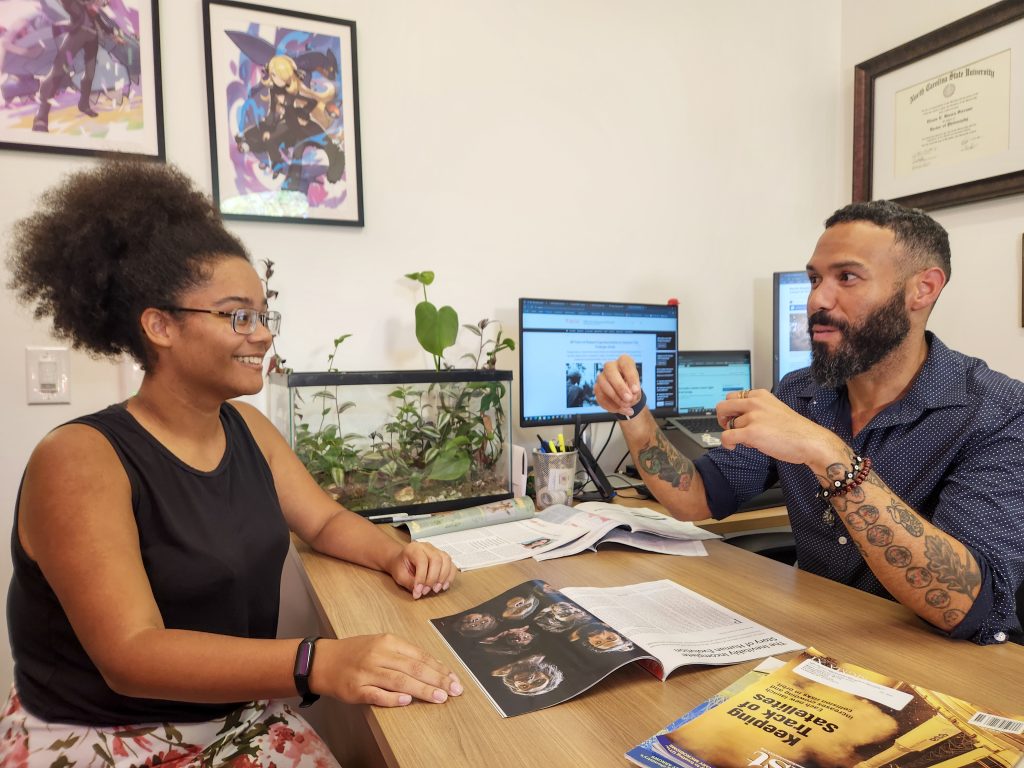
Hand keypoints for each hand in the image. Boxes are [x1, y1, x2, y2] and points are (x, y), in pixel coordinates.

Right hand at [315, 634, 462, 706]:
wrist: (322, 661)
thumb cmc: (355, 653)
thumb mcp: (380, 645)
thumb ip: (403, 654)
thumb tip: (433, 668)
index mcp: (387, 641)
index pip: (419, 655)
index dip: (439, 668)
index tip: (454, 678)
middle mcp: (378, 655)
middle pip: (414, 668)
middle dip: (437, 680)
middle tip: (455, 690)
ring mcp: (366, 672)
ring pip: (399, 681)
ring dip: (422, 690)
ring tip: (440, 697)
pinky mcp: (355, 689)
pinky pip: (377, 694)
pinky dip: (392, 698)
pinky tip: (407, 701)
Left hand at [387, 541, 454, 598]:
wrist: (402, 560)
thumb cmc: (400, 566)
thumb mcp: (400, 576)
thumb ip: (410, 583)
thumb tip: (420, 592)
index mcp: (414, 548)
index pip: (422, 561)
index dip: (421, 577)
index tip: (418, 591)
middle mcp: (426, 547)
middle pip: (436, 560)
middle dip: (433, 578)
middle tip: (426, 591)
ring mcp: (436, 550)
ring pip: (446, 560)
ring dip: (443, 577)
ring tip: (436, 589)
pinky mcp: (443, 557)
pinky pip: (451, 565)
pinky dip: (450, 576)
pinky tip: (444, 586)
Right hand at [595, 355, 643, 417]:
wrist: (626, 396)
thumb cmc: (632, 388)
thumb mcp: (637, 389)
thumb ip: (634, 392)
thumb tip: (629, 397)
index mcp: (623, 361)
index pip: (626, 365)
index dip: (631, 377)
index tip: (636, 390)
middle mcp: (610, 366)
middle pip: (610, 371)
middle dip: (620, 387)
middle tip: (629, 399)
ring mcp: (602, 376)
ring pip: (603, 384)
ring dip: (616, 398)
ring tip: (627, 407)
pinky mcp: (597, 388)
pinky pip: (601, 397)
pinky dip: (612, 406)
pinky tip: (621, 410)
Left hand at [716, 389, 848, 471]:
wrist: (810, 441)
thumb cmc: (795, 430)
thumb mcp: (774, 409)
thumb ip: (757, 409)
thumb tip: (737, 417)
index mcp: (760, 395)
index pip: (732, 396)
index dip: (730, 409)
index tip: (734, 418)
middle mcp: (755, 402)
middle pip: (723, 406)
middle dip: (722, 418)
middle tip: (729, 428)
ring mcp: (753, 417)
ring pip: (728, 425)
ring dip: (736, 434)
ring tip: (751, 440)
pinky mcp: (751, 432)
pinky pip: (726, 436)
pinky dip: (726, 443)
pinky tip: (733, 447)